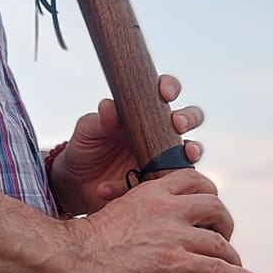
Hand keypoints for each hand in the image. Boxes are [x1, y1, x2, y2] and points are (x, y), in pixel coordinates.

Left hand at [49, 74, 201, 217]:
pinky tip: (126, 184)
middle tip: (177, 124)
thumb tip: (109, 106)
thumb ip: (99, 120)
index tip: (165, 92)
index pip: (165, 92)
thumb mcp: (87, 131)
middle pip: (190, 118)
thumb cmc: (86, 148)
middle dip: (189, 117)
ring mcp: (165, 157)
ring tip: (185, 155)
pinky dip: (156, 184)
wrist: (78, 183)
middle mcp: (160, 132)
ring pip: (192, 149)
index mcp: (144, 111)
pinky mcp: (163, 181)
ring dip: (193, 150)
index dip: (170, 87)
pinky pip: (171, 181)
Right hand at [57, 166, 260, 272]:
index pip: (193, 180)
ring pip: (219, 239)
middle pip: (214, 205)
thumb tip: (154, 231)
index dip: (207, 193)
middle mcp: (168, 208)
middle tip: (223, 235)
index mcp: (151, 191)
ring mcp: (173, 235)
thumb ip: (142, 215)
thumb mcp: (118, 211)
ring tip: (236, 264)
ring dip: (231, 252)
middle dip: (224, 221)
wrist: (73, 257)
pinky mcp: (175, 263)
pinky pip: (218, 268)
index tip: (208, 208)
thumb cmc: (87, 241)